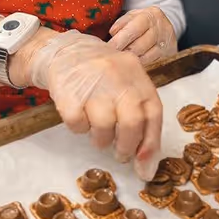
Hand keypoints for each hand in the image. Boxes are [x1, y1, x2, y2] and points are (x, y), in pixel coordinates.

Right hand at [29, 30, 161, 179]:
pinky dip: (80, 129)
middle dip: (127, 146)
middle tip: (121, 154)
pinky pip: (78, 124)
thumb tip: (147, 167)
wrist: (66, 51)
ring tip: (98, 132)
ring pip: (104, 127)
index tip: (144, 165)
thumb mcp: (126, 85)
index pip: (152, 113)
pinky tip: (81, 118)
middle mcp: (118, 77)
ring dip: (102, 139)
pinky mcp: (69, 92)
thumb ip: (140, 119)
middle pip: (132, 122)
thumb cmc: (103, 77)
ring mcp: (92, 84)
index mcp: (137, 75)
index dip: (151, 142)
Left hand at [108, 7, 176, 64]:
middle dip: (123, 52)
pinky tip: (133, 65)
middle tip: (112, 57)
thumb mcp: (133, 16)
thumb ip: (122, 23)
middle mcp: (161, 28)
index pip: (134, 29)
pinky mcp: (169, 56)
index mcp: (151, 15)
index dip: (120, 40)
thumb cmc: (143, 22)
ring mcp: (166, 43)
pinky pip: (152, 64)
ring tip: (121, 61)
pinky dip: (140, 65)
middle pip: (139, 46)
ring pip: (145, 57)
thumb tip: (112, 33)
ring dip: (131, 61)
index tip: (109, 47)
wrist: (165, 27)